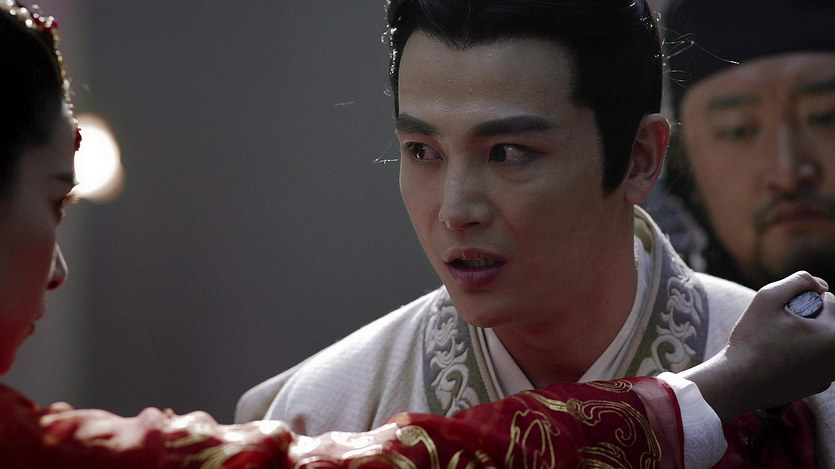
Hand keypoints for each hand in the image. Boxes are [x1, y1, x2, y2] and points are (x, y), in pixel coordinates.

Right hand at [681, 271, 834, 421]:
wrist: (738, 382)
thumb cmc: (752, 339)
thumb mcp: (768, 297)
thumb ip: (799, 281)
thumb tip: (820, 285)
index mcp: (834, 335)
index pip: (830, 301)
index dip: (803, 299)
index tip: (783, 312)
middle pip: (828, 322)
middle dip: (809, 318)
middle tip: (780, 327)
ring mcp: (830, 375)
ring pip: (823, 342)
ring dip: (807, 336)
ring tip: (779, 342)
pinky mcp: (819, 385)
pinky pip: (817, 360)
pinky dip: (803, 355)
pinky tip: (779, 358)